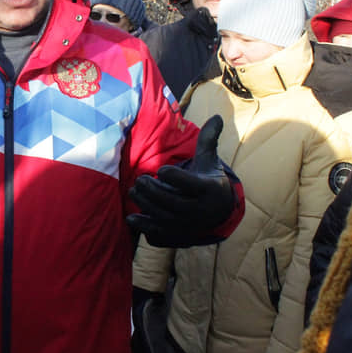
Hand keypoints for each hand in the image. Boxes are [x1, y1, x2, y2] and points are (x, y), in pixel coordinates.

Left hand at [126, 115, 233, 247]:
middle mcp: (200, 211)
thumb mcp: (210, 160)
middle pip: (172, 202)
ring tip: (134, 191)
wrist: (219, 212)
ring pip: (163, 217)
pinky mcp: (180, 237)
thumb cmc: (208, 180)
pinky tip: (132, 217)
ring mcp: (189, 226)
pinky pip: (160, 234)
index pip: (190, 184)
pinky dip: (145, 226)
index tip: (160, 170)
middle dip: (152, 190)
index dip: (174, 177)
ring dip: (145, 204)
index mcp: (209, 190)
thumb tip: (216, 116)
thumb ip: (208, 140)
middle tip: (140, 180)